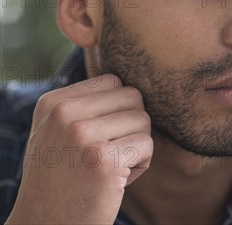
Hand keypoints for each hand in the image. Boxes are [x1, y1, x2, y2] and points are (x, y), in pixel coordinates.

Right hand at [6, 74, 152, 224]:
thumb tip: (132, 80)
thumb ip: (87, 104)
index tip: (98, 137)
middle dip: (132, 125)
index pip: (113, 81)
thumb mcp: (59, 131)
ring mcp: (83, 135)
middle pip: (133, 96)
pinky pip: (147, 144)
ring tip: (110, 167)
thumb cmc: (63, 177)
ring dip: (137, 146)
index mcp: (54, 102)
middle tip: (110, 152)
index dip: (117, 110)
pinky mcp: (103, 160)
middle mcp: (64, 114)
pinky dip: (141, 164)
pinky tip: (116, 180)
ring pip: (143, 119)